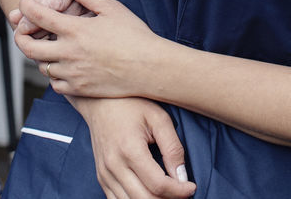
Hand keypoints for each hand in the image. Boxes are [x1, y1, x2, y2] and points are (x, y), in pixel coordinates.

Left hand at [15, 0, 161, 98]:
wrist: (150, 68)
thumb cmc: (134, 36)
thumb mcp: (111, 8)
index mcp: (75, 30)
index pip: (39, 16)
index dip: (26, 7)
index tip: (24, 2)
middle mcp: (69, 53)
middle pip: (29, 48)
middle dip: (21, 37)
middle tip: (23, 31)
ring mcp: (73, 74)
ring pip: (42, 67)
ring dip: (40, 57)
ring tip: (46, 48)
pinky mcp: (80, 90)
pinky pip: (55, 85)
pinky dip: (53, 76)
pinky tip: (61, 67)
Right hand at [71, 96, 195, 198]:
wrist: (99, 101)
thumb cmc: (130, 104)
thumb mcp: (158, 118)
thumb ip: (172, 148)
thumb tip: (182, 177)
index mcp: (130, 150)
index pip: (158, 185)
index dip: (179, 191)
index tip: (191, 187)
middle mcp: (114, 166)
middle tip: (181, 192)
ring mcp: (105, 174)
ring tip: (167, 192)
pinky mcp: (102, 177)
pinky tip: (149, 192)